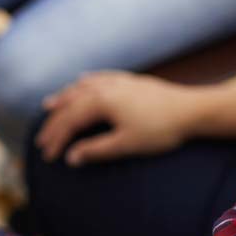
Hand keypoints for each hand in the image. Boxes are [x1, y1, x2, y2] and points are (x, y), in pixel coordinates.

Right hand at [35, 72, 198, 164]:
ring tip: (49, 106)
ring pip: (81, 88)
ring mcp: (116, 81)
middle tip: (41, 140)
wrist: (194, 110)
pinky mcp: (130, 80)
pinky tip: (82, 80)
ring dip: (63, 98)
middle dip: (54, 124)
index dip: (56, 140)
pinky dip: (86, 81)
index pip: (69, 122)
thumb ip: (96, 150)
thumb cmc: (161, 130)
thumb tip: (71, 158)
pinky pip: (99, 78)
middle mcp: (103, 87)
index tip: (47, 156)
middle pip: (70, 105)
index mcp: (99, 102)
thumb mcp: (126, 144)